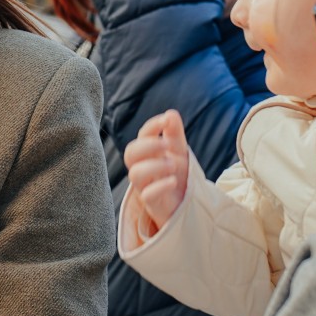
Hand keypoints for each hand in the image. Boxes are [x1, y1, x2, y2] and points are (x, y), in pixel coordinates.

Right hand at [123, 110, 191, 236]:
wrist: (185, 201)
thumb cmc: (177, 173)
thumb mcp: (178, 150)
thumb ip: (174, 132)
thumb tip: (170, 113)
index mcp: (148, 152)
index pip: (142, 136)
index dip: (152, 126)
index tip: (166, 120)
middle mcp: (142, 167)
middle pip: (130, 154)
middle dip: (147, 146)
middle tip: (167, 144)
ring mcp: (145, 185)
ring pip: (135, 174)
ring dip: (154, 166)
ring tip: (173, 165)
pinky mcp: (151, 202)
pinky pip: (147, 195)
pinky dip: (159, 186)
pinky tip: (173, 181)